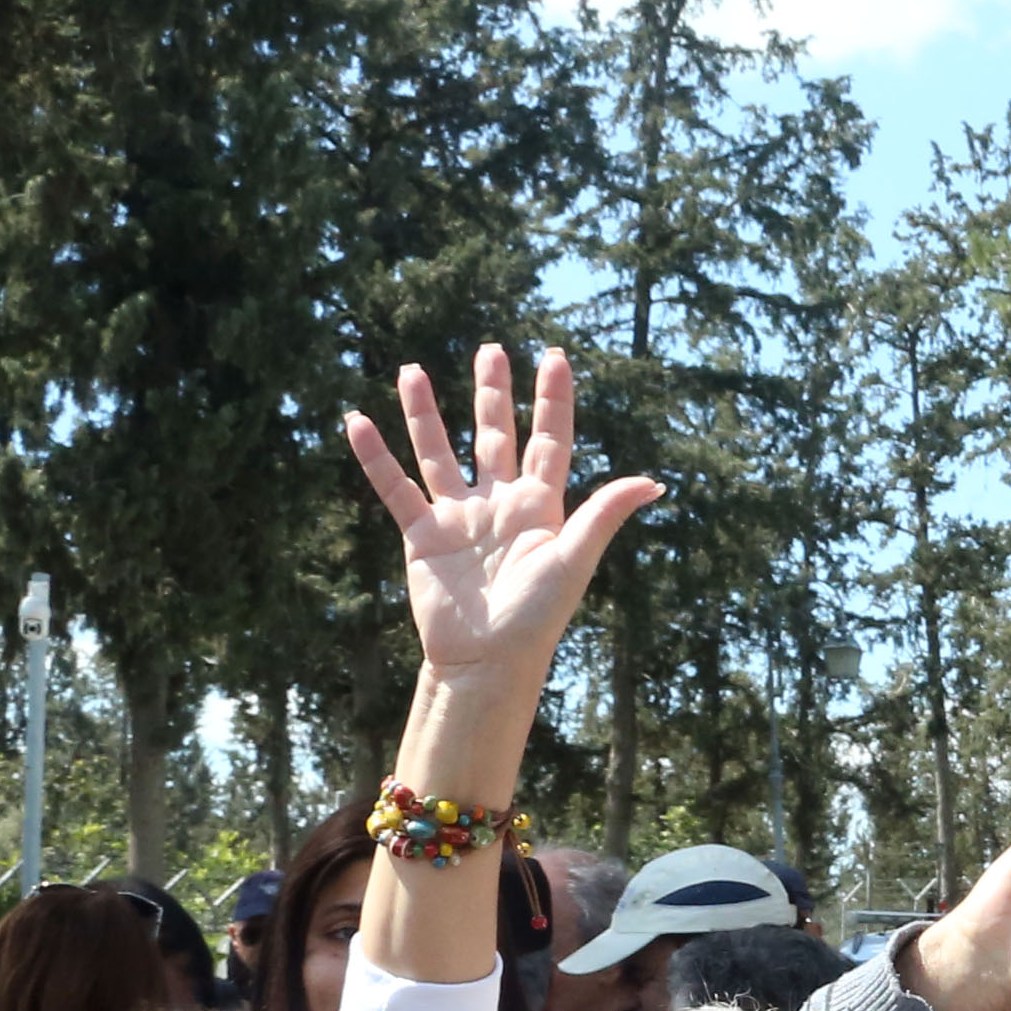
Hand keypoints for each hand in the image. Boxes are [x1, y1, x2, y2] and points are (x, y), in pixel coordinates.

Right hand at [341, 344, 661, 691]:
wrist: (485, 660)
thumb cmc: (536, 617)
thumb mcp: (573, 559)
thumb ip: (604, 514)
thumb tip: (654, 482)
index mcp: (540, 505)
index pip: (549, 440)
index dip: (552, 400)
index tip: (554, 356)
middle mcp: (499, 504)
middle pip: (494, 434)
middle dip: (493, 393)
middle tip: (490, 349)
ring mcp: (459, 517)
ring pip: (439, 452)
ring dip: (425, 413)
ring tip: (412, 370)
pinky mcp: (423, 535)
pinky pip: (395, 488)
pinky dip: (375, 457)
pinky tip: (356, 421)